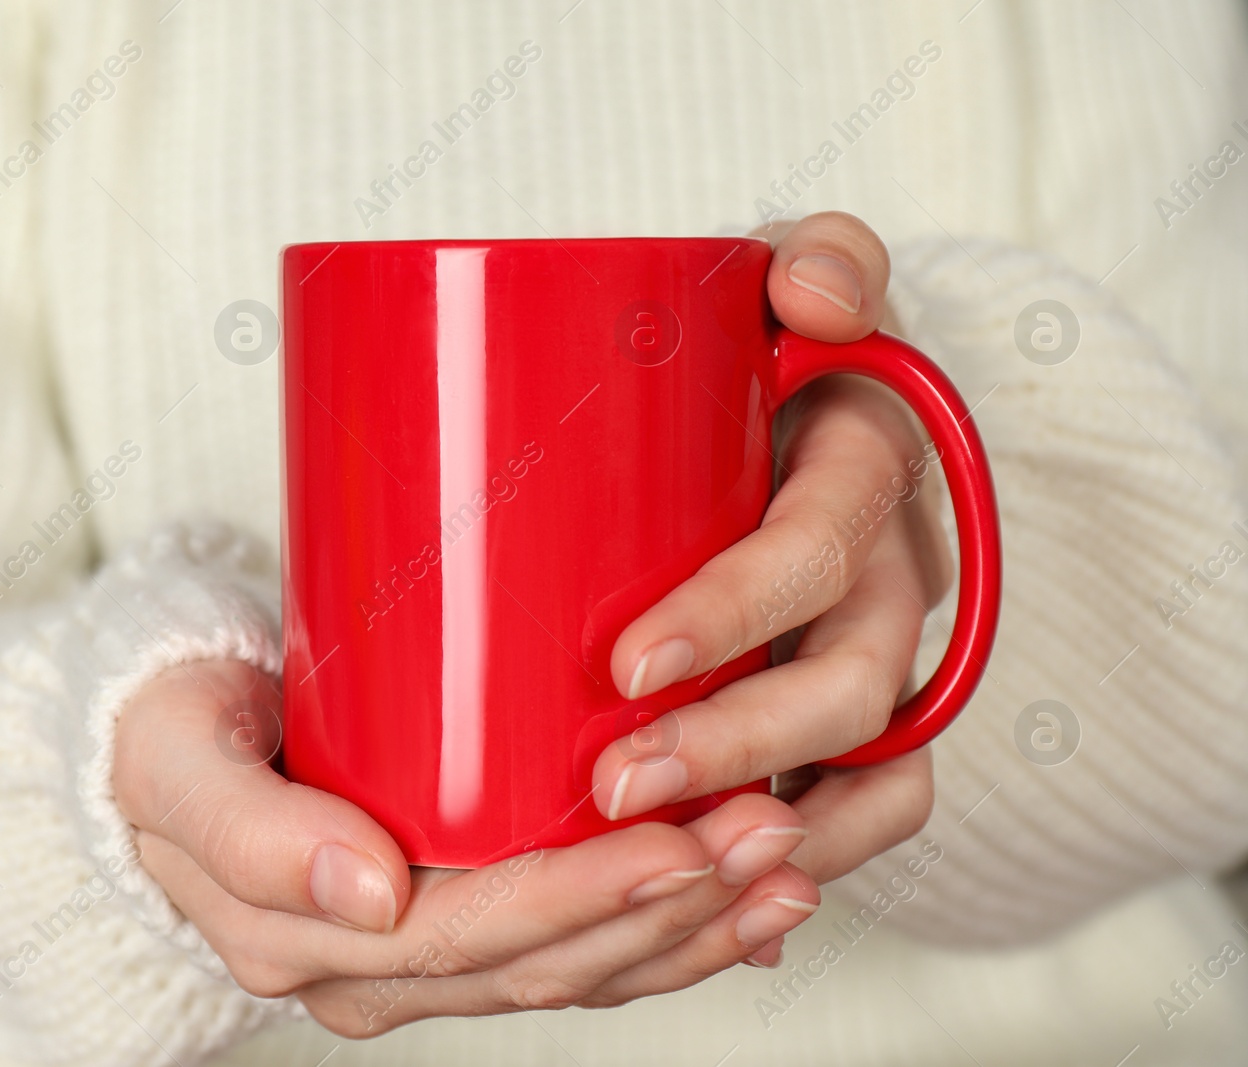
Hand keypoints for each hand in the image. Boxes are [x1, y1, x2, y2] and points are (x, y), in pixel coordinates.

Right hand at [114, 660, 822, 1036]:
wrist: (163, 741)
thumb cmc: (168, 738)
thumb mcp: (177, 769)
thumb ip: (254, 833)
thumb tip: (372, 896)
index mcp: (317, 946)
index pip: (482, 940)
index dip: (589, 900)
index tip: (680, 841)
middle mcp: (383, 970)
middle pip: (554, 962)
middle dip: (673, 907)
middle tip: (770, 834)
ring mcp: (428, 956)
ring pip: (582, 968)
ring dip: (694, 925)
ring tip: (786, 863)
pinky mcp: (462, 922)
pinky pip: (577, 950)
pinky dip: (668, 929)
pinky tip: (743, 898)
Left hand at [594, 211, 946, 887]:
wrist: (786, 403)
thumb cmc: (758, 356)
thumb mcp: (787, 283)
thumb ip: (821, 259)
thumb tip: (817, 293)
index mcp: (863, 470)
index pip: (817, 548)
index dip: (735, 613)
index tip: (627, 667)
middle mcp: (892, 575)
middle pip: (845, 685)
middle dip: (733, 746)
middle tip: (614, 788)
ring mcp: (877, 654)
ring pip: (871, 767)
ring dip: (775, 825)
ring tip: (667, 865)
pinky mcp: (848, 715)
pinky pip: (871, 804)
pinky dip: (813, 858)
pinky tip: (733, 900)